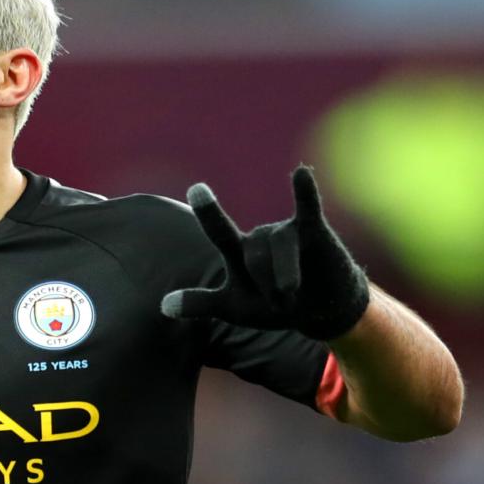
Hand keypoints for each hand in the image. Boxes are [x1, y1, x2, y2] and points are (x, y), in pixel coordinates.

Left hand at [160, 166, 368, 339]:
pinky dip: (305, 191)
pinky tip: (300, 173)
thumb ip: (201, 303)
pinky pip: (308, 208)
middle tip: (279, 305)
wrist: (320, 310)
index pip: (220, 231)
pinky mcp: (313, 230)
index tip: (196, 188)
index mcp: (237, 251)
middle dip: (267, 290)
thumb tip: (163, 306)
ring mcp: (284, 231)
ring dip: (286, 281)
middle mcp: (258, 236)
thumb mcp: (234, 308)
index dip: (210, 212)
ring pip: (280, 253)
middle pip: (255, 259)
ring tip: (293, 297)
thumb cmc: (272, 305)